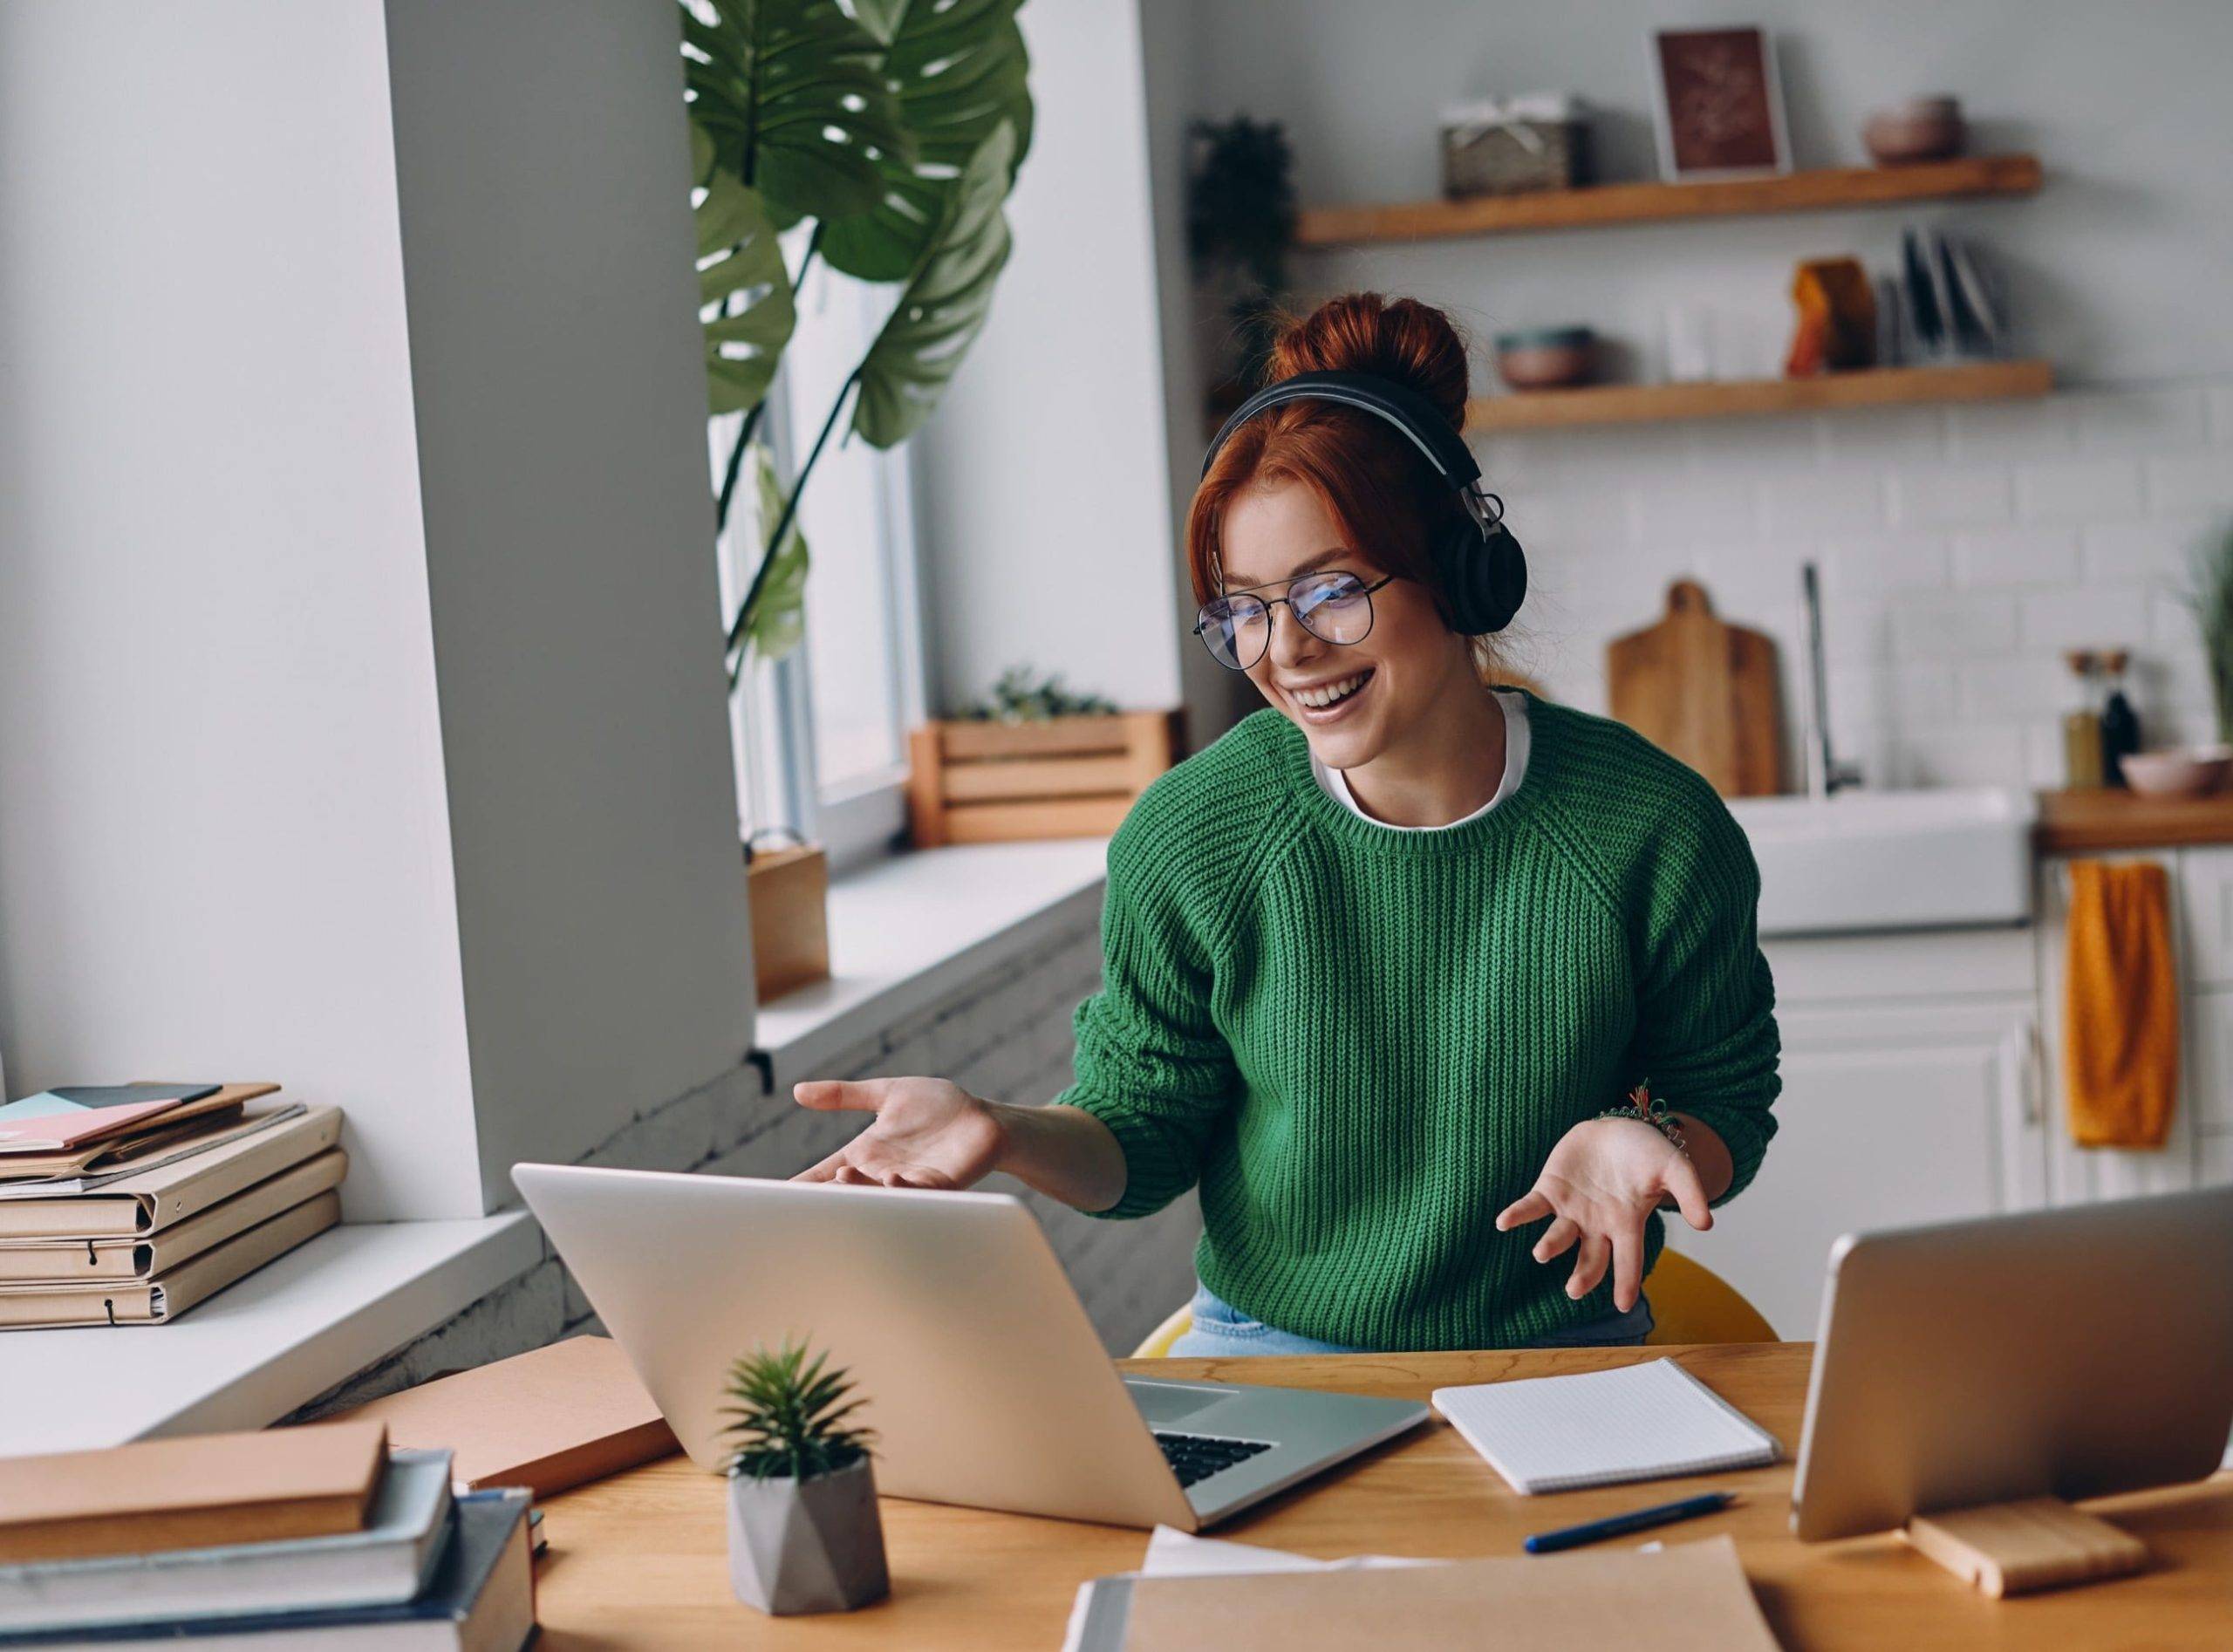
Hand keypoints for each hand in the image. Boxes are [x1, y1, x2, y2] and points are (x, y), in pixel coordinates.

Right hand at [790, 1076, 1007, 1190]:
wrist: (984, 1120)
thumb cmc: (938, 1108)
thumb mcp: (886, 1094)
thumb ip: (844, 1095)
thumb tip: (798, 1091)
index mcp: (866, 1154)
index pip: (824, 1174)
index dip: (800, 1186)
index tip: (772, 1198)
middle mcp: (882, 1172)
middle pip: (845, 1191)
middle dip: (824, 1194)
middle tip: (800, 1195)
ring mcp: (910, 1181)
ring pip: (878, 1195)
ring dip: (860, 1189)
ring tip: (842, 1177)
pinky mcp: (940, 1184)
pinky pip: (918, 1193)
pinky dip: (902, 1188)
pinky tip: (892, 1177)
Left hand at [1494, 1119, 1713, 1313]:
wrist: (1618, 1127)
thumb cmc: (1647, 1153)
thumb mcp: (1674, 1167)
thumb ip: (1690, 1192)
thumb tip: (1706, 1223)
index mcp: (1627, 1224)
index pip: (1629, 1260)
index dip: (1626, 1282)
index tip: (1623, 1304)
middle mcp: (1597, 1224)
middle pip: (1590, 1258)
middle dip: (1583, 1275)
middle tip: (1574, 1289)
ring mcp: (1572, 1210)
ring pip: (1559, 1236)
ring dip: (1550, 1245)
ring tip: (1541, 1253)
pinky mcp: (1550, 1190)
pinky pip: (1531, 1207)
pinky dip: (1517, 1215)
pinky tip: (1503, 1222)